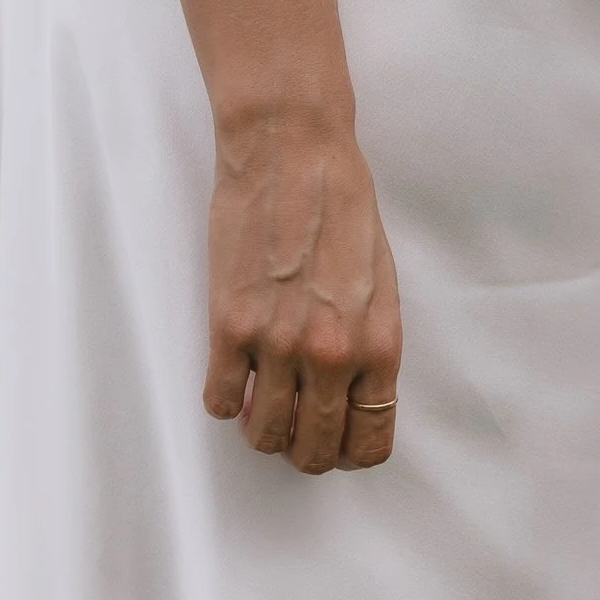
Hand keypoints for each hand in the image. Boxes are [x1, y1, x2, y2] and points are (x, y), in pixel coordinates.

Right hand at [204, 108, 401, 472]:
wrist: (292, 148)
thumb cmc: (340, 201)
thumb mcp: (379, 279)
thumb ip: (367, 341)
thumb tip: (345, 390)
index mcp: (378, 342)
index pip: (369, 441)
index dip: (347, 449)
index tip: (332, 437)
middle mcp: (332, 353)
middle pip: (313, 451)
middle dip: (302, 448)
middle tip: (292, 423)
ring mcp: (278, 344)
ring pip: (264, 435)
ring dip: (261, 427)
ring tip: (261, 397)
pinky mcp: (230, 325)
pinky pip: (220, 400)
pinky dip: (226, 397)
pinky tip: (234, 371)